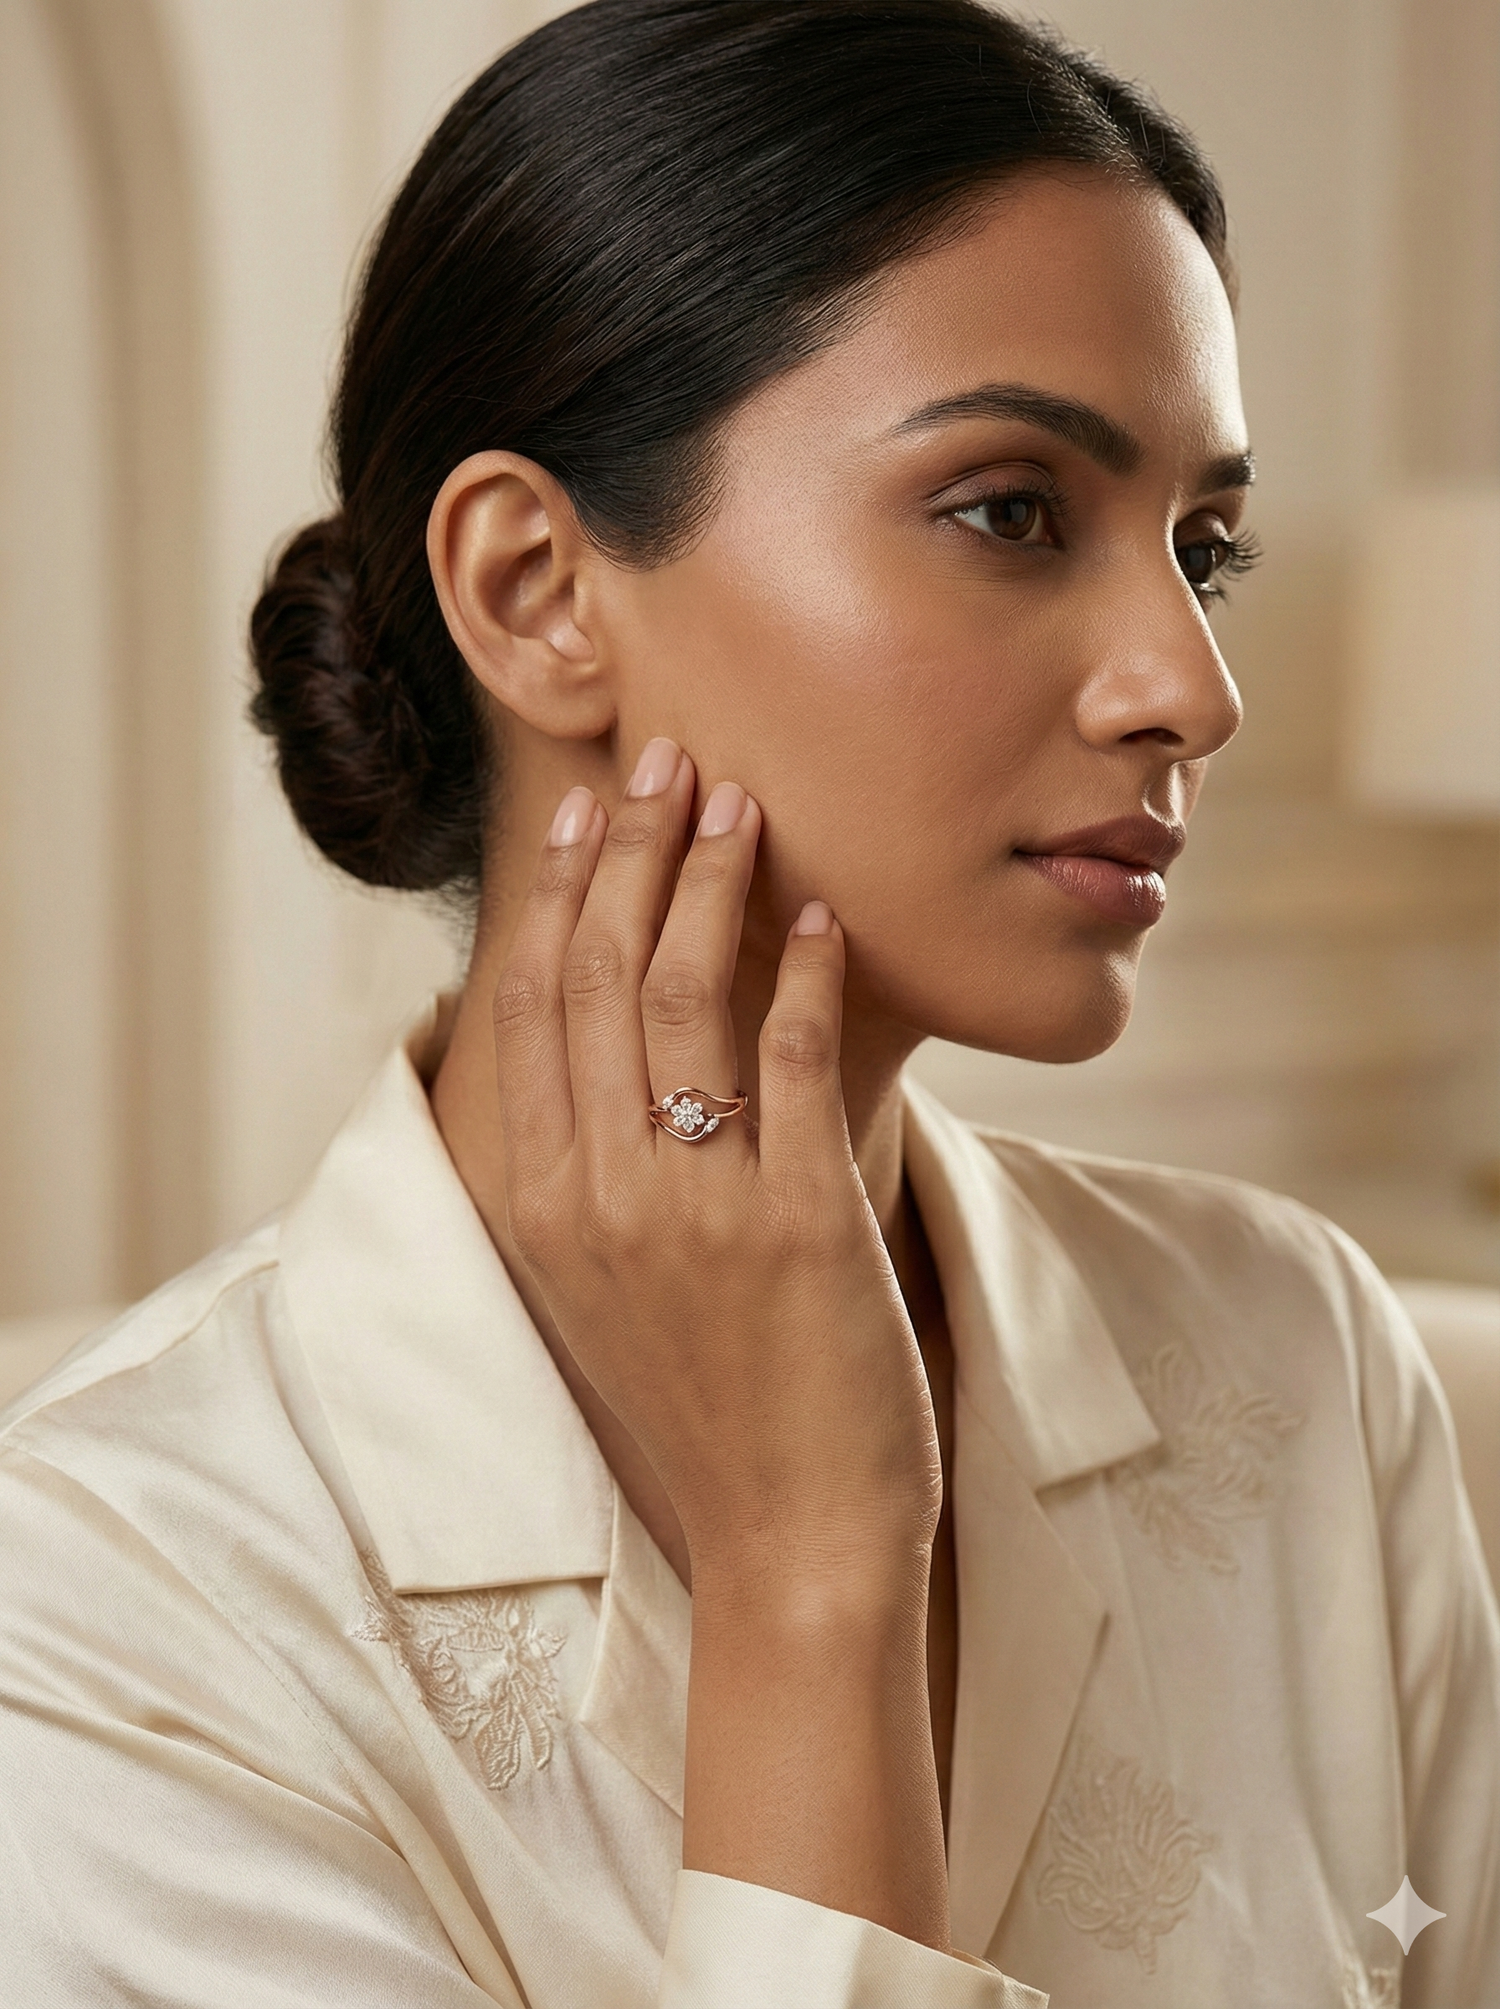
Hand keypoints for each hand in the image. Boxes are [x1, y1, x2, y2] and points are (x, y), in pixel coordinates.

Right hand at [491, 737, 941, 1591]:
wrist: (791, 1545)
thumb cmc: (709, 1411)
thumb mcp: (610, 1291)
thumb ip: (594, 1173)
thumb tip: (610, 1055)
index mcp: (545, 1203)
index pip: (532, 1007)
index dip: (560, 893)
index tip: (587, 811)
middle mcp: (599, 1193)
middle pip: (597, 976)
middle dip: (632, 851)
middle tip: (669, 759)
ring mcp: (692, 1207)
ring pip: (679, 997)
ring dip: (709, 883)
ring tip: (741, 803)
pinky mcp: (794, 1223)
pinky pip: (790, 1063)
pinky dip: (803, 977)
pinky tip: (822, 917)